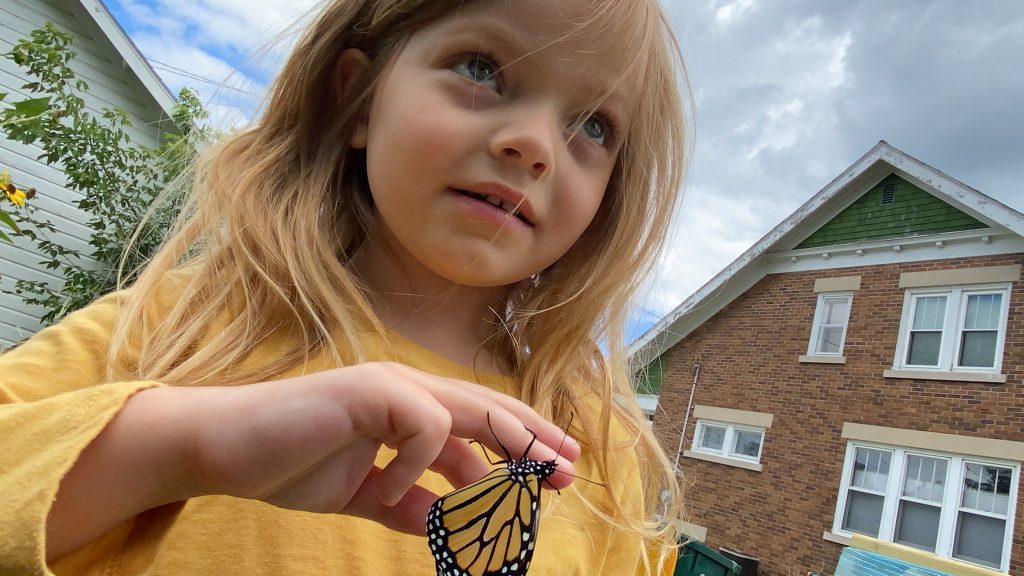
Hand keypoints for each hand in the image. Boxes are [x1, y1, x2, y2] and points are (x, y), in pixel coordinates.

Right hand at [182, 362, 579, 534]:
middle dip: (534, 442)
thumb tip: (452, 528)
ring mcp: (388, 385)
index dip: (522, 447)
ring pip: (471, 410)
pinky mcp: (368, 391)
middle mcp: (407, 388)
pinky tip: (384, 494)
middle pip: (491, 410)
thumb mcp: (365, 496)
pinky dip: (415, 469)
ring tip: (521, 494)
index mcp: (410, 408)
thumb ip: (410, 508)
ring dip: (502, 453)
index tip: (554, 474)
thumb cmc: (291, 463)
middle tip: (568, 473)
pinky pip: (423, 428)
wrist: (224, 449)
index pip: (482, 424)